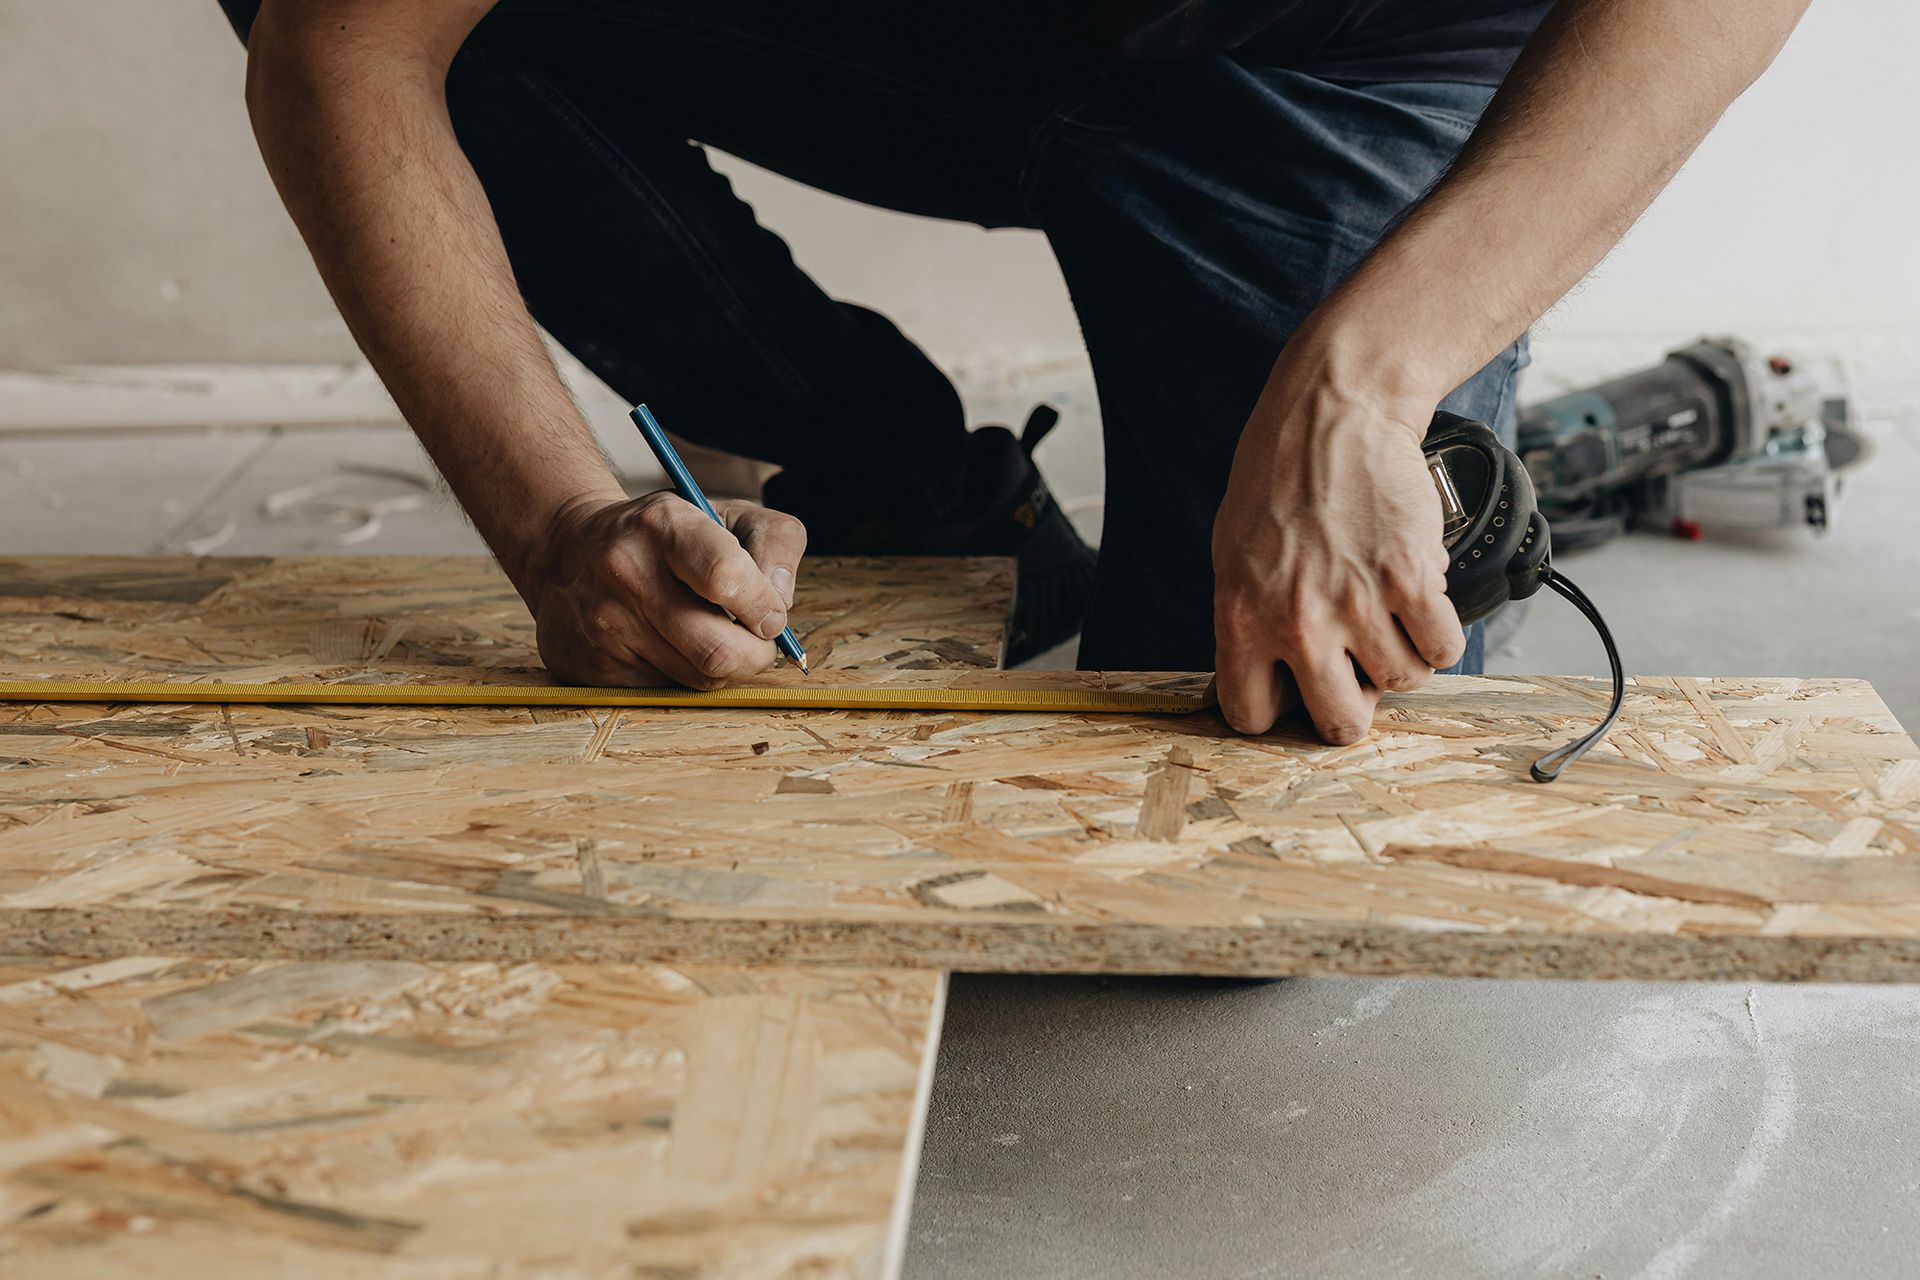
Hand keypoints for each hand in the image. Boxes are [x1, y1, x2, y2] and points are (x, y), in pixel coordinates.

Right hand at [526, 492, 805, 688]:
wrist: (568, 547)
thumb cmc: (666, 535)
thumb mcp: (727, 513)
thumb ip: (777, 544)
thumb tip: (779, 609)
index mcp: (664, 525)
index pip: (726, 578)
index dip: (763, 605)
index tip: (770, 612)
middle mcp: (626, 573)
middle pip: (719, 650)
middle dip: (756, 653)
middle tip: (756, 638)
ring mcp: (604, 625)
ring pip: (698, 678)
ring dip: (723, 665)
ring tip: (712, 634)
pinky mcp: (591, 665)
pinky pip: (666, 691)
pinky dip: (683, 674)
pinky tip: (671, 645)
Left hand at [1212, 343, 1464, 743]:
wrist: (1335, 413)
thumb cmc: (1280, 479)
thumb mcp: (1234, 555)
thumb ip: (1250, 621)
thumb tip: (1277, 679)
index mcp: (1241, 618)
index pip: (1253, 715)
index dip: (1279, 711)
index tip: (1295, 695)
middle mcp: (1297, 621)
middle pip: (1340, 723)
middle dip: (1354, 707)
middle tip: (1358, 672)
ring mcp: (1357, 603)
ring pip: (1401, 682)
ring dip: (1402, 658)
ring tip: (1388, 616)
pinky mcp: (1411, 579)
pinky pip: (1443, 648)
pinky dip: (1439, 633)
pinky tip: (1421, 602)